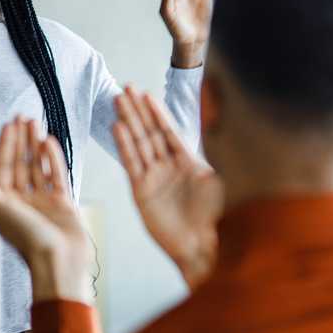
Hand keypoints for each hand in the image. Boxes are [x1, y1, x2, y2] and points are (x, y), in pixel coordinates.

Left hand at [0, 118, 93, 303]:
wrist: (60, 260)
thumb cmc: (27, 238)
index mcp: (5, 202)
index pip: (4, 167)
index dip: (5, 145)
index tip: (9, 124)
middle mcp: (23, 200)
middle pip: (21, 164)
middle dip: (21, 141)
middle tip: (23, 117)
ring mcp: (44, 201)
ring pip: (39, 167)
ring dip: (36, 146)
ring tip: (37, 123)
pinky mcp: (63, 203)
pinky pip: (57, 176)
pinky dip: (54, 159)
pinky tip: (50, 143)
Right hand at [113, 87, 221, 288]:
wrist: (198, 245)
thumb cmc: (211, 217)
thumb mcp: (214, 182)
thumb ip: (206, 157)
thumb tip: (215, 129)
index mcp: (188, 162)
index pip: (169, 131)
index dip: (158, 112)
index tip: (147, 94)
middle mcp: (168, 166)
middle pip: (150, 132)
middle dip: (139, 110)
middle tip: (126, 87)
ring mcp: (153, 177)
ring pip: (138, 143)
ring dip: (128, 121)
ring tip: (118, 100)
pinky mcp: (141, 190)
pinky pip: (131, 163)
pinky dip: (124, 145)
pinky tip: (117, 128)